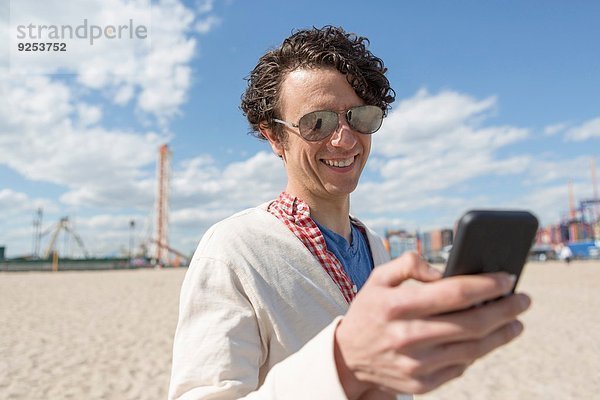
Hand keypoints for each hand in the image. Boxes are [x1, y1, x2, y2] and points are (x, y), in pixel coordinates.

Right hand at [334, 252, 529, 398]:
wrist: (348, 356)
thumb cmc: (370, 310)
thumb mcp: (378, 278)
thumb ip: (408, 263)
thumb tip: (443, 270)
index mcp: (396, 305)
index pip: (454, 293)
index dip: (487, 285)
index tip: (508, 278)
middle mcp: (407, 336)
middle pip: (471, 323)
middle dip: (505, 309)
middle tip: (523, 299)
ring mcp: (416, 364)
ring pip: (473, 349)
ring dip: (501, 334)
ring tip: (516, 321)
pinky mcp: (421, 383)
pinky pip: (461, 367)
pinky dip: (479, 351)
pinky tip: (488, 339)